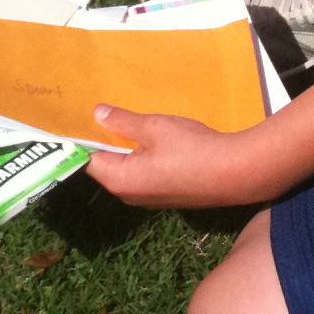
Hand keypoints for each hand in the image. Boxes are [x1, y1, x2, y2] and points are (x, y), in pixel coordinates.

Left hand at [86, 107, 266, 209]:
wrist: (235, 173)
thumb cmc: (190, 148)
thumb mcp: (153, 127)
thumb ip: (122, 121)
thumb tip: (97, 114)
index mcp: (119, 180)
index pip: (87, 161)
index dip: (82, 140)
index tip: (79, 120)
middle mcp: (128, 195)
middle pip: (105, 167)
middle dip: (103, 143)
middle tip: (102, 115)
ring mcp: (148, 200)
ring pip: (126, 171)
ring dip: (124, 150)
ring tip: (126, 124)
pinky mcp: (165, 197)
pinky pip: (142, 176)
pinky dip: (141, 159)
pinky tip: (152, 142)